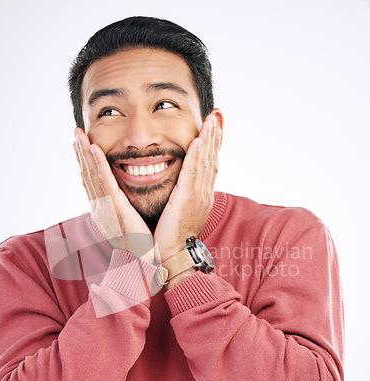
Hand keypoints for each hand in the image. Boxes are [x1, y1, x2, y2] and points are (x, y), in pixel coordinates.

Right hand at [74, 128, 153, 262]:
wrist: (142, 261)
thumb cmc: (140, 245)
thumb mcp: (128, 223)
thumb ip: (123, 209)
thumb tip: (123, 202)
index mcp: (103, 210)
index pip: (92, 181)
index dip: (85, 163)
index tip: (82, 146)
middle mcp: (99, 207)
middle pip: (87, 174)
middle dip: (80, 153)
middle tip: (76, 133)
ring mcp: (104, 207)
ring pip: (91, 174)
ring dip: (84, 153)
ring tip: (79, 135)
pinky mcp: (113, 207)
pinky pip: (104, 181)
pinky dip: (98, 164)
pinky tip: (93, 148)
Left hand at [153, 113, 220, 263]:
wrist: (175, 255)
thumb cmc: (173, 237)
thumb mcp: (182, 213)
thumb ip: (183, 197)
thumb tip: (182, 189)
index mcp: (202, 196)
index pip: (210, 165)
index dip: (213, 145)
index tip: (215, 127)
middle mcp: (204, 193)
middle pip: (212, 159)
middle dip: (215, 136)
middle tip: (217, 115)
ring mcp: (198, 196)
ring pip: (205, 162)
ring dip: (209, 139)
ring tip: (212, 119)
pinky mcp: (187, 199)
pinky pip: (193, 172)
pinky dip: (197, 156)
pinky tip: (199, 140)